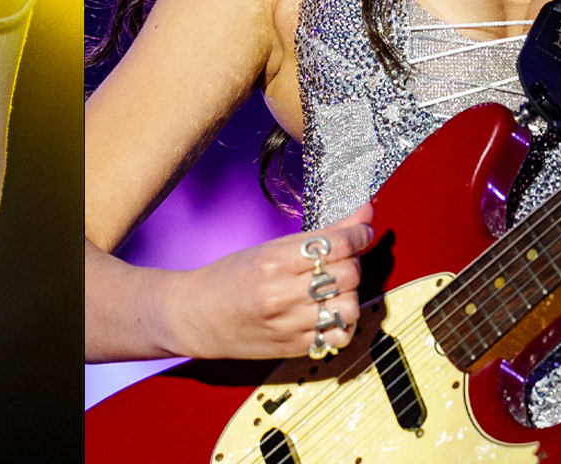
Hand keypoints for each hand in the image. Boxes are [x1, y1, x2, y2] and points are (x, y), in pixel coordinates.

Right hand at [164, 204, 375, 359]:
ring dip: (351, 293)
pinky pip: (339, 335)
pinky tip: (330, 311)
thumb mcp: (269, 248)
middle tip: (344, 256)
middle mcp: (282, 294)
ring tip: (337, 286)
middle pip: (347, 274)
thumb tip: (363, 213)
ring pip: (349, 306)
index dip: (358, 234)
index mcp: (272, 261)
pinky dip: (343, 322)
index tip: (362, 230)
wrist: (197, 316)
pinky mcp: (296, 347)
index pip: (334, 245)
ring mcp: (290, 324)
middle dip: (354, 260)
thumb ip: (320, 235)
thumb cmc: (230, 277)